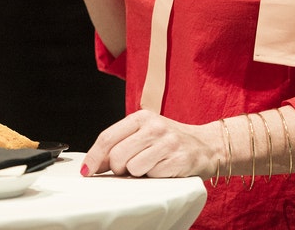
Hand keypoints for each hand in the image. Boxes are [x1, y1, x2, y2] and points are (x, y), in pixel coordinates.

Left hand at [80, 110, 216, 178]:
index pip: (107, 137)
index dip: (94, 157)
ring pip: (133, 168)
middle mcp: (154, 126)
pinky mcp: (179, 160)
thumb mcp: (144, 134)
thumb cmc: (170, 141)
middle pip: (117, 156)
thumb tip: (93, 165)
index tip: (86, 171)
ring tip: (149, 166)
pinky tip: (163, 169)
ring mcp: (168, 143)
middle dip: (118, 169)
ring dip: (137, 173)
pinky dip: (154, 177)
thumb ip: (119, 144)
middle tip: (129, 168)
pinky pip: (153, 176)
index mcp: (141, 117)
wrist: (207, 145)